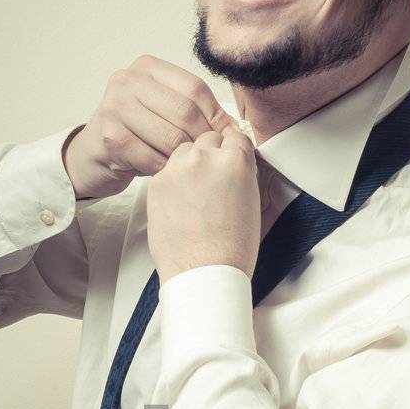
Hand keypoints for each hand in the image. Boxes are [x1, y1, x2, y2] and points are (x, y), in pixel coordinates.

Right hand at [62, 55, 237, 199]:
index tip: (226, 137)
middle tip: (209, 158)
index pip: (194, 88)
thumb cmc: (135, 135)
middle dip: (203, 139)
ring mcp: (114, 107)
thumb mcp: (162, 112)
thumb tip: (235, 128)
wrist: (92, 156)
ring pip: (171, 137)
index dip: (215, 115)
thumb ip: (193, 111)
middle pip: (184, 112)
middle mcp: (127, 81)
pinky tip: (166, 174)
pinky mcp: (109, 137)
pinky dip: (165, 170)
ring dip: (184, 158)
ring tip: (187, 168)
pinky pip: (152, 158)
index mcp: (147, 67)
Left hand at [147, 126, 260, 284]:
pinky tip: (182, 204)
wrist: (203, 273)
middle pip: (208, 138)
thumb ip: (242, 173)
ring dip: (190, 164)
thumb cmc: (231, 248)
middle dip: (211, 155)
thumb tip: (233, 160)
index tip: (229, 157)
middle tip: (213, 182)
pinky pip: (167, 170)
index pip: (234, 134)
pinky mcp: (157, 183)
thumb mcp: (252, 202)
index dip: (232, 148)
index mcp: (235, 161)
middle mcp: (205, 159)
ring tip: (196, 194)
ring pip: (185, 151)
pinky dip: (173, 182)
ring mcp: (178, 169)